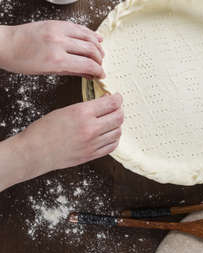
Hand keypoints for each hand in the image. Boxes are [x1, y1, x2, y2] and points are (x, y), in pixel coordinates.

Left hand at [0, 20, 104, 77]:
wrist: (5, 43)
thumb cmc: (20, 61)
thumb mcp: (45, 71)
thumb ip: (69, 71)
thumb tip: (86, 73)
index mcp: (55, 60)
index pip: (86, 65)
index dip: (98, 70)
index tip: (101, 74)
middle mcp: (59, 43)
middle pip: (90, 50)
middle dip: (99, 58)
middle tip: (101, 64)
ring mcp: (58, 30)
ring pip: (88, 36)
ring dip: (97, 45)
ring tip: (100, 51)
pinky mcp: (56, 22)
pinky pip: (78, 27)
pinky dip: (89, 33)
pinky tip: (94, 37)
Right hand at [0, 94, 122, 190]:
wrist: (34, 152)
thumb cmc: (45, 130)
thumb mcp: (66, 110)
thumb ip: (87, 107)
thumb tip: (103, 103)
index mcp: (82, 112)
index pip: (111, 103)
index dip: (117, 98)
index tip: (117, 97)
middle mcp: (90, 128)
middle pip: (118, 117)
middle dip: (119, 110)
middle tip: (116, 108)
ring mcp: (92, 143)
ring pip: (117, 132)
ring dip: (117, 124)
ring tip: (111, 121)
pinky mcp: (91, 155)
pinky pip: (111, 146)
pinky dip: (114, 138)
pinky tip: (109, 134)